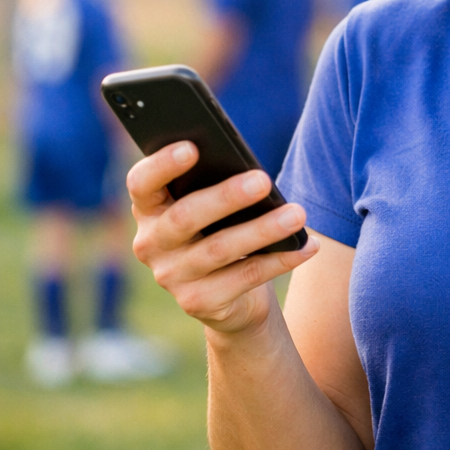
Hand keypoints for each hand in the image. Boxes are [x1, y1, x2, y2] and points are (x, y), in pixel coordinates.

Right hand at [128, 141, 318, 336]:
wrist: (231, 294)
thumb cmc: (223, 228)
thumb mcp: (215, 206)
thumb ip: (218, 184)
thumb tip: (252, 171)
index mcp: (150, 208)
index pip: (142, 183)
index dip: (162, 165)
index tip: (192, 147)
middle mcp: (151, 243)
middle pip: (185, 216)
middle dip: (226, 197)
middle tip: (262, 180)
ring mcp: (171, 277)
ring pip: (219, 249)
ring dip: (262, 230)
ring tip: (297, 214)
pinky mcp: (197, 302)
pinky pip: (245, 277)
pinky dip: (280, 260)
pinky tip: (307, 245)